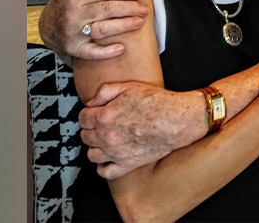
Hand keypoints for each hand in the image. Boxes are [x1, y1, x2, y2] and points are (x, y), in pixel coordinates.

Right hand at [38, 0, 148, 59]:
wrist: (47, 27)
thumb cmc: (64, 4)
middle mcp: (74, 14)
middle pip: (106, 10)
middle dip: (128, 8)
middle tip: (144, 9)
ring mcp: (74, 33)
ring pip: (102, 29)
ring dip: (123, 26)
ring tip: (139, 22)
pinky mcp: (75, 49)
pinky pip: (92, 52)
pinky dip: (107, 51)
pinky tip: (121, 48)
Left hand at [79, 81, 201, 179]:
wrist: (176, 119)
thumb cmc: (156, 101)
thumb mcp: (128, 86)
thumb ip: (105, 92)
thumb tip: (91, 103)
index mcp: (104, 116)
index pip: (82, 118)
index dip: (88, 113)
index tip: (95, 112)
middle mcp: (107, 137)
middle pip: (85, 136)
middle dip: (91, 129)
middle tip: (102, 124)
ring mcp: (116, 153)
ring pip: (92, 155)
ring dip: (95, 147)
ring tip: (105, 140)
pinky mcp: (127, 165)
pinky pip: (105, 172)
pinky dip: (103, 167)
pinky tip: (108, 158)